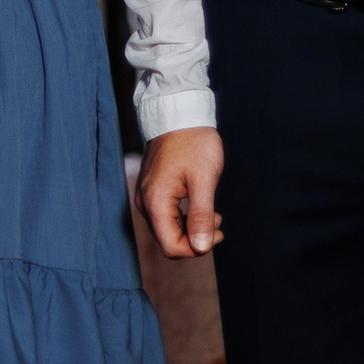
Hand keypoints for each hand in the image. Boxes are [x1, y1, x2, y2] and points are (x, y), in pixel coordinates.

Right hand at [137, 128, 224, 257]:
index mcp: (156, 201)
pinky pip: (166, 216)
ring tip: (212, 211)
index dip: (196, 248)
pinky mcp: (152, 190)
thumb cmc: (194, 143)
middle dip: (195, 238)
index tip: (217, 231)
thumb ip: (201, 215)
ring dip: (191, 228)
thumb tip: (201, 248)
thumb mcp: (204, 180)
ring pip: (168, 229)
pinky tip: (199, 205)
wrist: (179, 114)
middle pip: (169, 240)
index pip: (171, 247)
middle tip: (217, 219)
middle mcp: (145, 202)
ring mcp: (147, 196)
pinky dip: (185, 218)